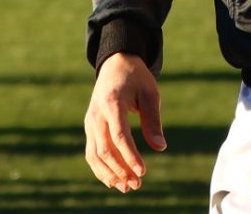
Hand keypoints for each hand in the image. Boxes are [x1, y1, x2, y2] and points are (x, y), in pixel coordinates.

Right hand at [84, 52, 164, 192]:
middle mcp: (97, 114)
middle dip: (120, 170)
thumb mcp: (150, 93)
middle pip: (105, 148)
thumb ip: (153, 120)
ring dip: (109, 174)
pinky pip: (91, 152)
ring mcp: (90, 121)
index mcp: (113, 102)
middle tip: (137, 184)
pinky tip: (114, 181)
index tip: (143, 171)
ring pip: (94, 154)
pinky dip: (100, 169)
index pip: (119, 134)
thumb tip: (160, 147)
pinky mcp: (90, 127)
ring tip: (127, 187)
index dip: (130, 155)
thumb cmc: (136, 78)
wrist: (115, 63)